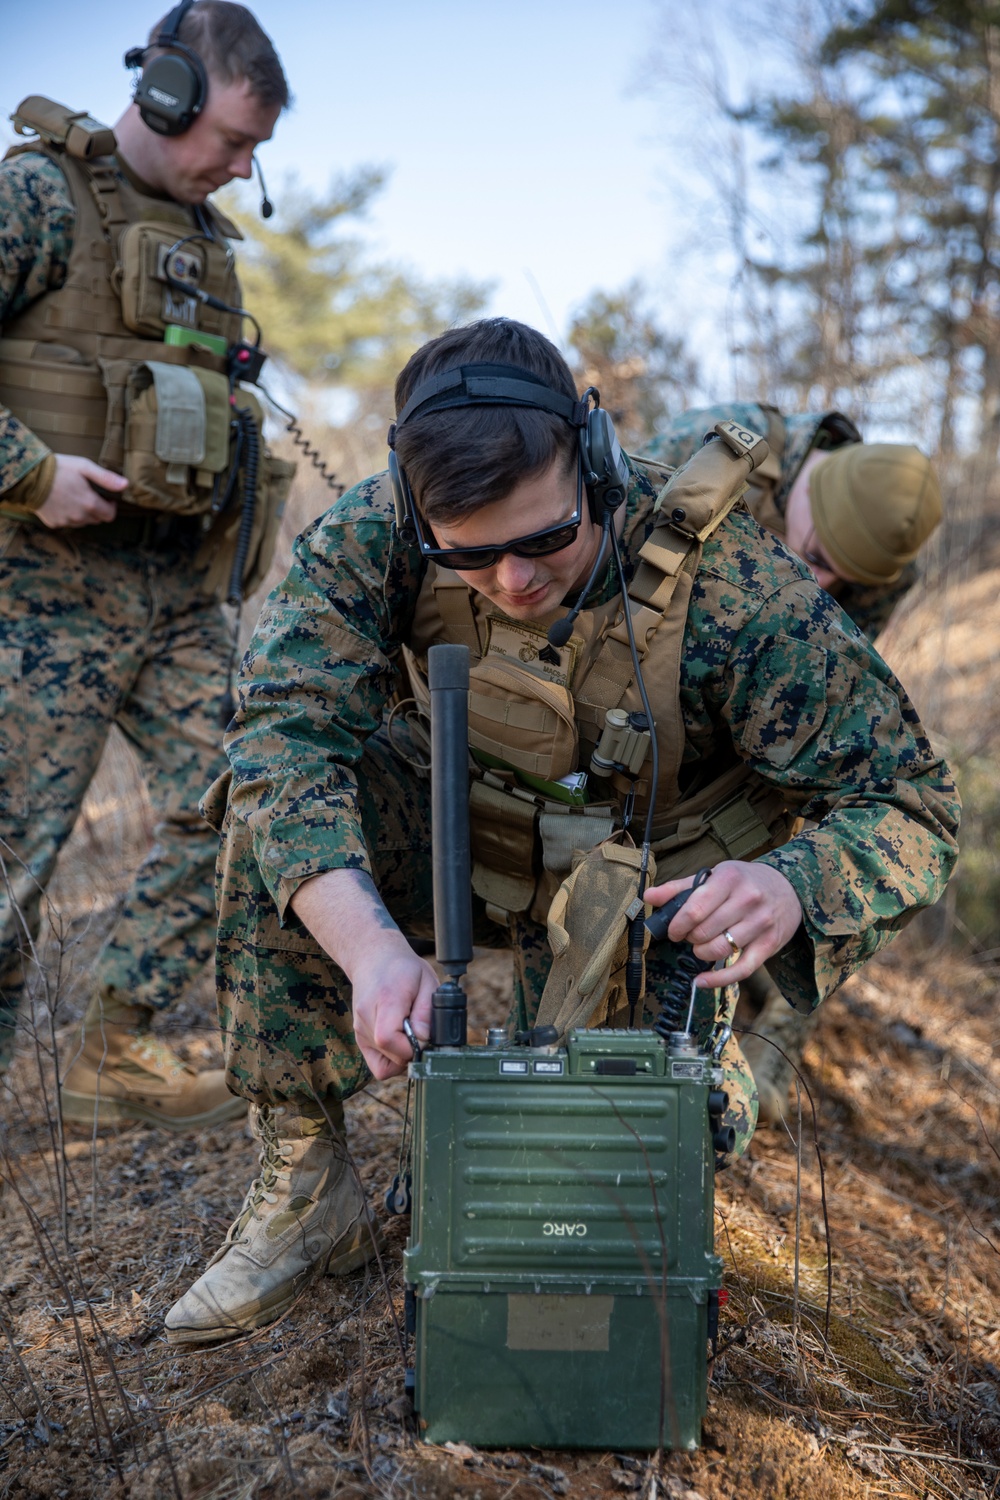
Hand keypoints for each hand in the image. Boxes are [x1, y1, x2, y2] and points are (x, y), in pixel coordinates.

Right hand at [36, 455, 127, 527]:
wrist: (30, 476)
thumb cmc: (59, 468)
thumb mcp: (85, 467)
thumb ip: (106, 478)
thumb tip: (126, 485)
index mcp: (90, 504)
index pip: (110, 516)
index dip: (110, 507)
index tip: (105, 498)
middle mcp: (80, 517)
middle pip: (96, 519)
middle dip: (96, 509)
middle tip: (87, 494)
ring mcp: (66, 522)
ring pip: (82, 522)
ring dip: (82, 513)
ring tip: (72, 496)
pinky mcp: (54, 523)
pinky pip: (67, 523)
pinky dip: (67, 515)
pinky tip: (60, 501)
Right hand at [351, 938, 438, 1080]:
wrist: (373, 958)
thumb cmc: (403, 968)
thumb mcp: (426, 980)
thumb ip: (427, 1011)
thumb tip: (424, 1038)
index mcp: (384, 1001)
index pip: (388, 1039)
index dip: (411, 1046)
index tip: (424, 1035)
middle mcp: (366, 1018)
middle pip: (390, 1056)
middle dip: (411, 1052)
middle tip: (420, 1031)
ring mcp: (360, 1030)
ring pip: (385, 1064)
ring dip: (402, 1055)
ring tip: (409, 1031)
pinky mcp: (359, 1037)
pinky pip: (378, 1064)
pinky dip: (392, 1059)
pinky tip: (401, 1041)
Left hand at [644, 860, 802, 988]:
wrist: (789, 889)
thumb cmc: (745, 882)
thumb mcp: (715, 876)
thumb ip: (680, 888)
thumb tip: (649, 896)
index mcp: (729, 879)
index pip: (694, 910)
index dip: (677, 925)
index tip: (673, 930)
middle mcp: (748, 899)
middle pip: (704, 932)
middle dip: (689, 938)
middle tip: (688, 936)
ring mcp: (760, 923)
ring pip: (720, 950)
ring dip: (701, 953)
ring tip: (700, 946)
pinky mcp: (769, 945)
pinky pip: (741, 970)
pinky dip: (718, 980)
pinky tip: (702, 980)